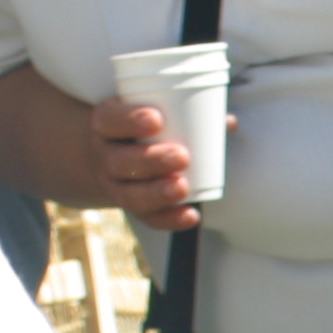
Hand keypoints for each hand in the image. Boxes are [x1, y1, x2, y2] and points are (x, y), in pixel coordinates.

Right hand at [89, 96, 228, 230]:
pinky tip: (191, 216)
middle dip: (151, 160)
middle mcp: (105, 156)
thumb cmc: (145, 128)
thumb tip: (227, 122)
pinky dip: (170, 219)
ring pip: (129, 194)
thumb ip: (191, 112)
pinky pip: (148, 218)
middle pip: (118, 161)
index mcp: (107, 125)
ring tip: (183, 187)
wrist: (117, 156)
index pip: (109, 120)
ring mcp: (115, 185)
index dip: (128, 120)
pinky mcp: (133, 208)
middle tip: (182, 156)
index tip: (156, 119)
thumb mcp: (157, 113)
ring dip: (157, 193)